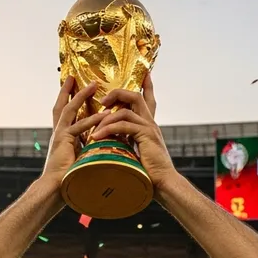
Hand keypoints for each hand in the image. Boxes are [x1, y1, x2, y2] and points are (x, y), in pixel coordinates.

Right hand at [42, 78, 108, 189]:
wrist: (55, 189)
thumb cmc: (67, 179)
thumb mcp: (78, 160)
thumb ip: (85, 150)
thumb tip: (99, 149)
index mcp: (62, 137)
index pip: (65, 114)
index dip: (68, 99)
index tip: (73, 87)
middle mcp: (58, 133)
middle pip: (63, 105)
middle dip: (69, 90)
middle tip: (75, 76)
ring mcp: (60, 135)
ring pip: (70, 109)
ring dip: (81, 96)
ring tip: (93, 84)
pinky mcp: (64, 141)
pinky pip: (79, 126)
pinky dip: (91, 120)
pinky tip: (103, 114)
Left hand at [91, 74, 176, 192]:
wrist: (163, 183)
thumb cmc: (150, 173)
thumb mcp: (136, 154)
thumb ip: (128, 144)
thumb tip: (114, 143)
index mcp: (149, 126)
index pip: (148, 101)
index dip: (147, 86)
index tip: (145, 74)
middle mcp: (151, 123)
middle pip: (135, 96)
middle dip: (117, 94)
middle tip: (102, 101)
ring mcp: (149, 128)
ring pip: (127, 109)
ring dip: (107, 116)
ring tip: (95, 126)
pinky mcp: (146, 135)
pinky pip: (124, 125)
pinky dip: (109, 130)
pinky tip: (97, 138)